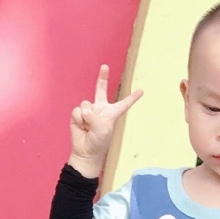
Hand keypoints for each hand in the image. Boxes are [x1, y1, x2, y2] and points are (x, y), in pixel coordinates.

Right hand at [69, 64, 143, 178]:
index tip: (141, 91)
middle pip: (101, 90)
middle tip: (105, 66)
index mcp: (111, 113)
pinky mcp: (77, 115)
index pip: (124, 104)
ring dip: (87, 117)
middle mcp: (100, 109)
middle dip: (102, 78)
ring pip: (86, 104)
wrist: (85, 151)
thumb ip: (96, 118)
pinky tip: (81, 127)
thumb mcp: (103, 130)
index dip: (132, 98)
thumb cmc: (99, 143)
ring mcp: (88, 111)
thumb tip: (84, 111)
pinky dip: (79, 120)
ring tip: (88, 127)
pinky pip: (77, 111)